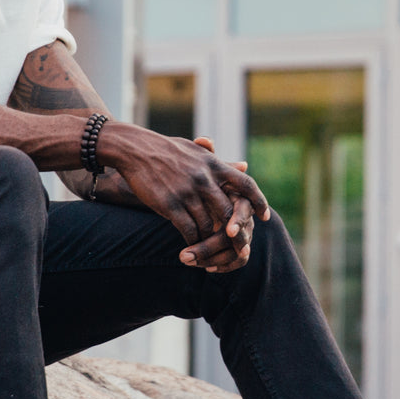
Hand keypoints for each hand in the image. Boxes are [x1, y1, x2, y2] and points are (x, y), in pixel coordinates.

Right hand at [178, 137, 258, 272]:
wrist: (135, 150)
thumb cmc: (167, 150)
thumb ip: (221, 162)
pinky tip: (191, 246)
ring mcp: (187, 192)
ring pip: (209, 225)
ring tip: (210, 248)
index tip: (265, 216)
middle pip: (229, 212)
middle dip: (235, 231)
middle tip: (238, 245)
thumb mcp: (196, 152)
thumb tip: (245, 167)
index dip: (259, 201)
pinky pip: (188, 230)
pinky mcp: (170, 205)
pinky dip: (192, 241)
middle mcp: (204, 178)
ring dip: (210, 240)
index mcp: (213, 164)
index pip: (246, 184)